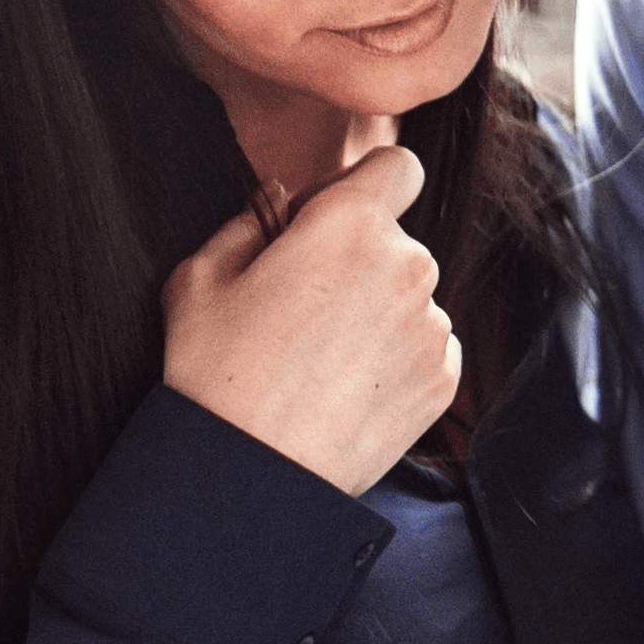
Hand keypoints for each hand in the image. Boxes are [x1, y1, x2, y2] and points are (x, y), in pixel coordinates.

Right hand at [161, 115, 458, 495]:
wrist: (250, 475)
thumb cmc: (214, 373)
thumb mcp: (200, 279)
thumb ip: (247, 223)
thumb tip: (274, 204)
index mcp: (351, 225)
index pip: (400, 167)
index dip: (366, 187)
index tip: (331, 221)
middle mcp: (408, 267)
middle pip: (397, 241)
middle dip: (358, 259)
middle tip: (301, 305)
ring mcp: (432, 327)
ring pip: (410, 298)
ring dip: (376, 312)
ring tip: (317, 359)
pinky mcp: (444, 380)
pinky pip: (425, 347)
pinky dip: (394, 359)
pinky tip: (343, 388)